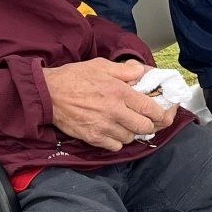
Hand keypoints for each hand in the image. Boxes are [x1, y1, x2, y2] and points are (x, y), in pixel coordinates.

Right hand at [43, 58, 174, 149]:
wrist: (48, 93)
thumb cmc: (74, 77)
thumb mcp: (101, 65)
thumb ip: (125, 70)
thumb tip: (143, 72)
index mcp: (119, 91)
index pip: (151, 108)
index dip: (162, 112)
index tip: (163, 112)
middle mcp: (115, 111)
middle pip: (145, 127)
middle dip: (150, 124)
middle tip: (146, 119)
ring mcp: (104, 127)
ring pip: (131, 138)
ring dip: (132, 132)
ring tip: (126, 123)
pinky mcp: (93, 138)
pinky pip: (115, 146)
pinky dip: (118, 141)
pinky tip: (113, 131)